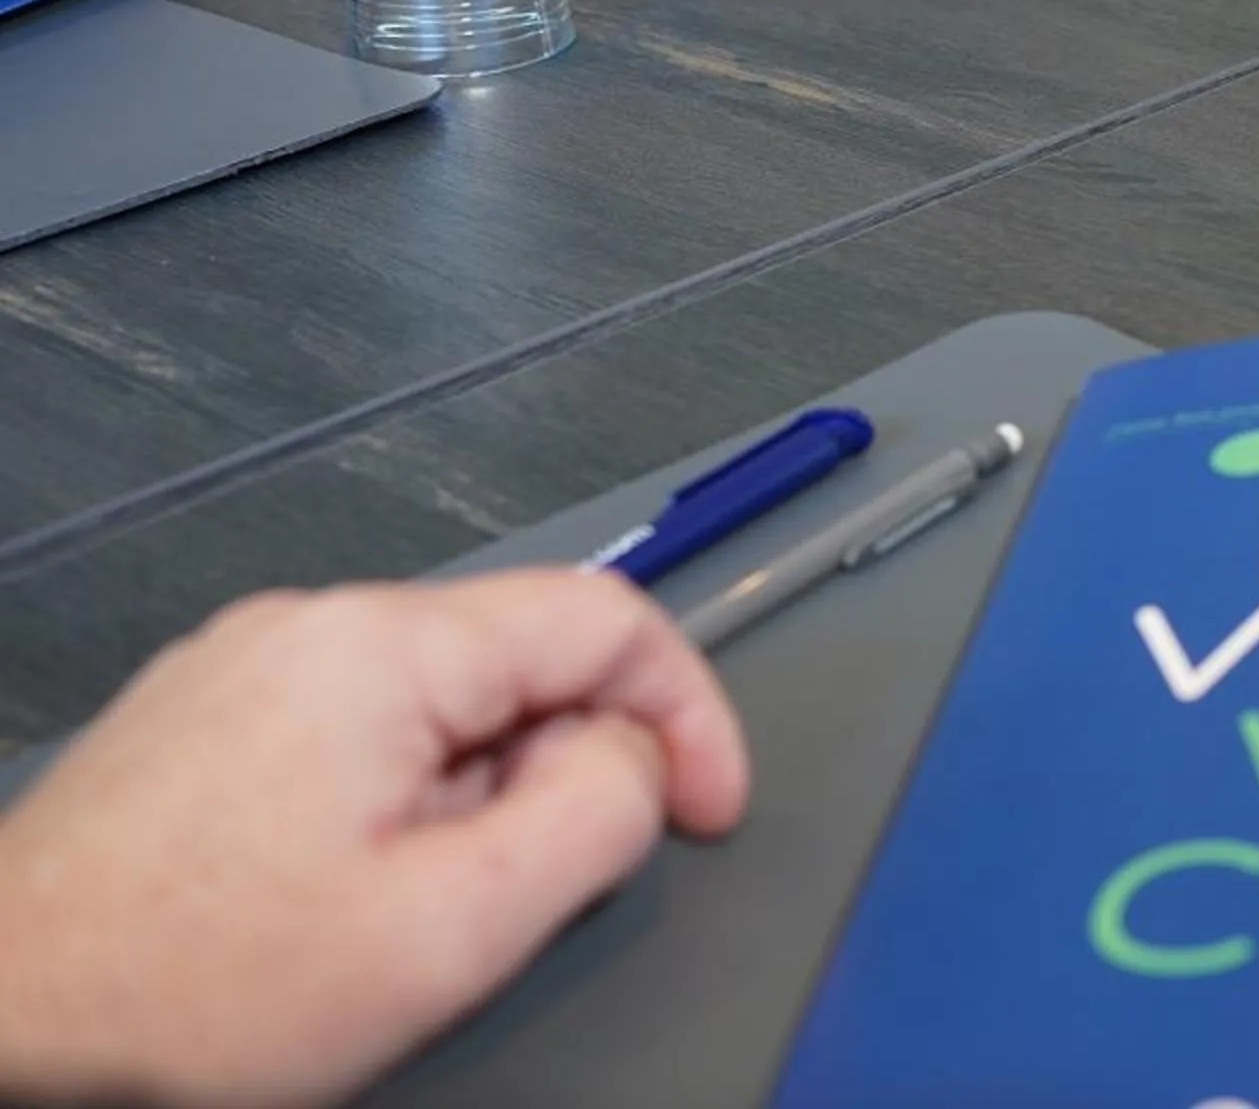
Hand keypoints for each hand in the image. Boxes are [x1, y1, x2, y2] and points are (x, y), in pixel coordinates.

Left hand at [0, 569, 748, 1107]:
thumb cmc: (195, 999)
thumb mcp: (452, 930)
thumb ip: (591, 817)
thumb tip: (632, 758)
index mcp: (379, 647)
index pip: (605, 615)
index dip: (690, 712)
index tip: (708, 814)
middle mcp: (306, 625)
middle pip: (516, 661)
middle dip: (564, 771)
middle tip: (522, 904)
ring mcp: (238, 669)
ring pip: (437, 705)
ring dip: (479, 798)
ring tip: (415, 921)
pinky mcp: (194, 727)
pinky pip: (353, 735)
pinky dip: (399, 805)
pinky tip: (343, 906)